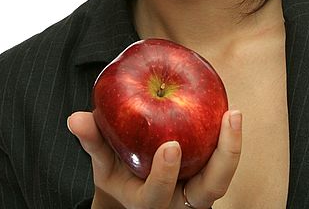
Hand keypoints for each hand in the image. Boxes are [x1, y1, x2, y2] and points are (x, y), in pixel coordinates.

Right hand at [67, 109, 241, 208]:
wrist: (137, 187)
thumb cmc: (119, 172)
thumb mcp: (103, 163)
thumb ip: (93, 140)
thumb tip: (76, 118)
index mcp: (148, 202)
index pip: (157, 196)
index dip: (165, 176)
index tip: (171, 147)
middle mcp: (179, 202)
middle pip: (210, 190)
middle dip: (223, 158)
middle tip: (227, 117)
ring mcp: (198, 191)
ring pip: (222, 176)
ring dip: (231, 146)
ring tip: (232, 112)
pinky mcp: (209, 175)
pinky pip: (223, 159)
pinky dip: (227, 137)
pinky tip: (227, 109)